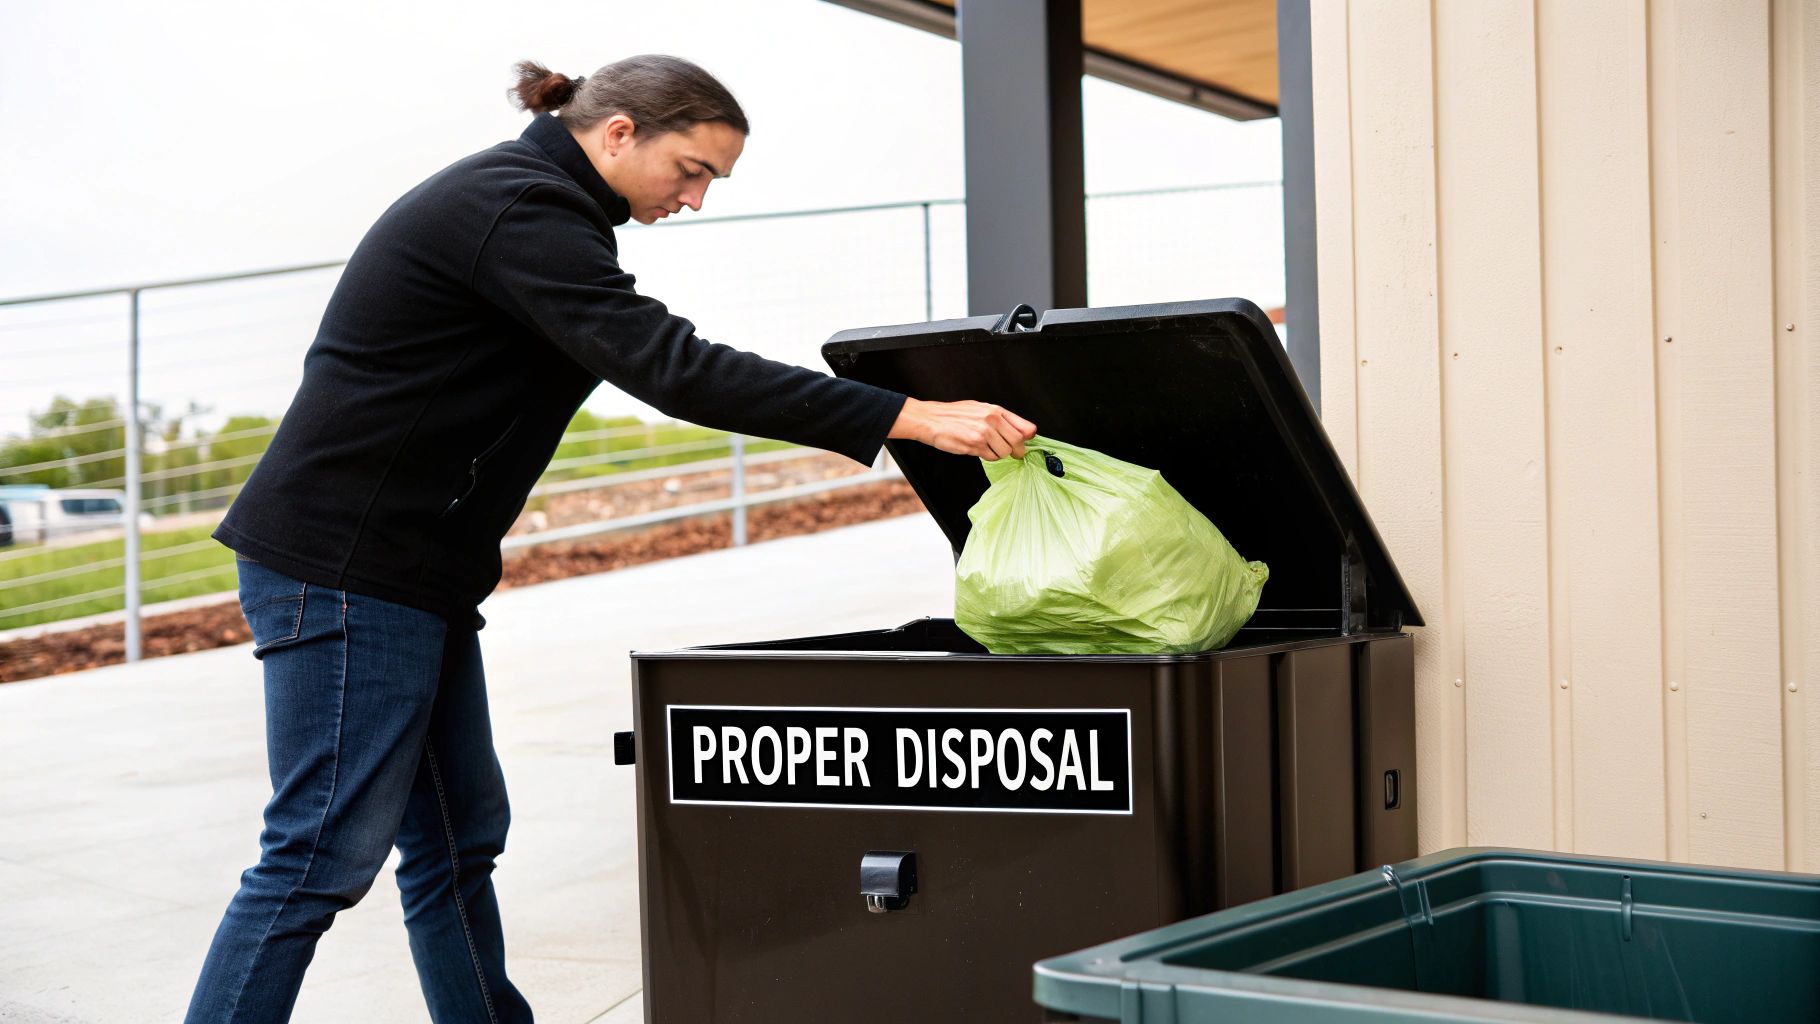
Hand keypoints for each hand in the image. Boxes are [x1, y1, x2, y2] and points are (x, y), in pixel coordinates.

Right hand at [888, 397, 1037, 459]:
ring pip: (1005, 452)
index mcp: (995, 410)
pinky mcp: (974, 445)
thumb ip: (1001, 419)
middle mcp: (992, 419)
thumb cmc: (954, 415)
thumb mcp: (980, 409)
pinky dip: (988, 456)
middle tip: (1010, 452)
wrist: (931, 419)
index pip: (1025, 427)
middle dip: (1015, 450)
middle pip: (1018, 442)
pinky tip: (978, 449)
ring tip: (987, 447)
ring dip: (998, 454)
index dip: (1027, 438)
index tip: (1024, 442)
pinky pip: (991, 457)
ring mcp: (983, 433)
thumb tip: (1025, 433)